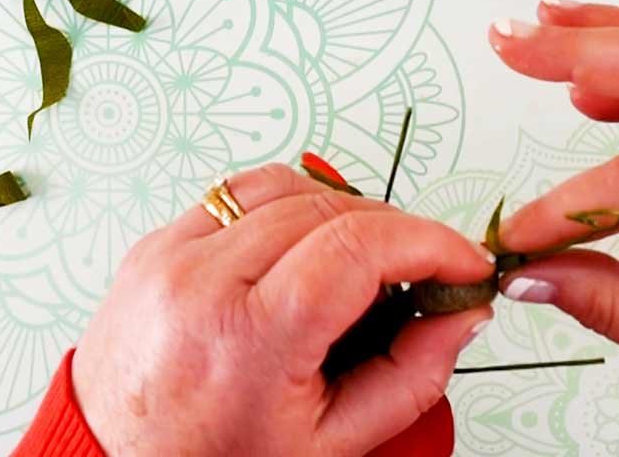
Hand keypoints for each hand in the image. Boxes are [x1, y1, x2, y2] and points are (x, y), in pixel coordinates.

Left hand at [71, 164, 495, 455]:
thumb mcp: (330, 442)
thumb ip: (410, 376)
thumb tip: (461, 313)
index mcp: (245, 339)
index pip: (356, 248)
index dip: (428, 243)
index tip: (462, 262)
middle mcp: (199, 282)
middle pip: (329, 210)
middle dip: (396, 231)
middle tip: (424, 273)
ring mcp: (169, 253)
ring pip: (287, 186)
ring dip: (343, 212)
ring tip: (364, 264)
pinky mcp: (156, 242)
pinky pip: (239, 193)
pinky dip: (288, 209)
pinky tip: (305, 249)